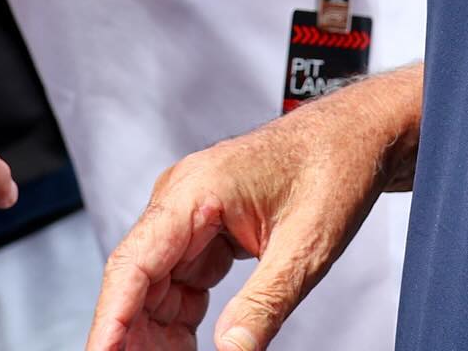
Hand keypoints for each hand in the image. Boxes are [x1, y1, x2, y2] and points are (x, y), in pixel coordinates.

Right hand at [87, 66, 421, 350]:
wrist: (356, 137)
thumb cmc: (333, 168)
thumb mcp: (305, 247)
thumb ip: (264, 303)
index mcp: (195, 191)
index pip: (135, 262)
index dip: (111, 317)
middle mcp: (182, 198)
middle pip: (137, 280)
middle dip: (134, 334)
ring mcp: (191, 214)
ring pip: (155, 286)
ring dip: (158, 333)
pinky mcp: (206, 229)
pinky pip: (178, 282)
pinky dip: (182, 320)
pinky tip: (189, 347)